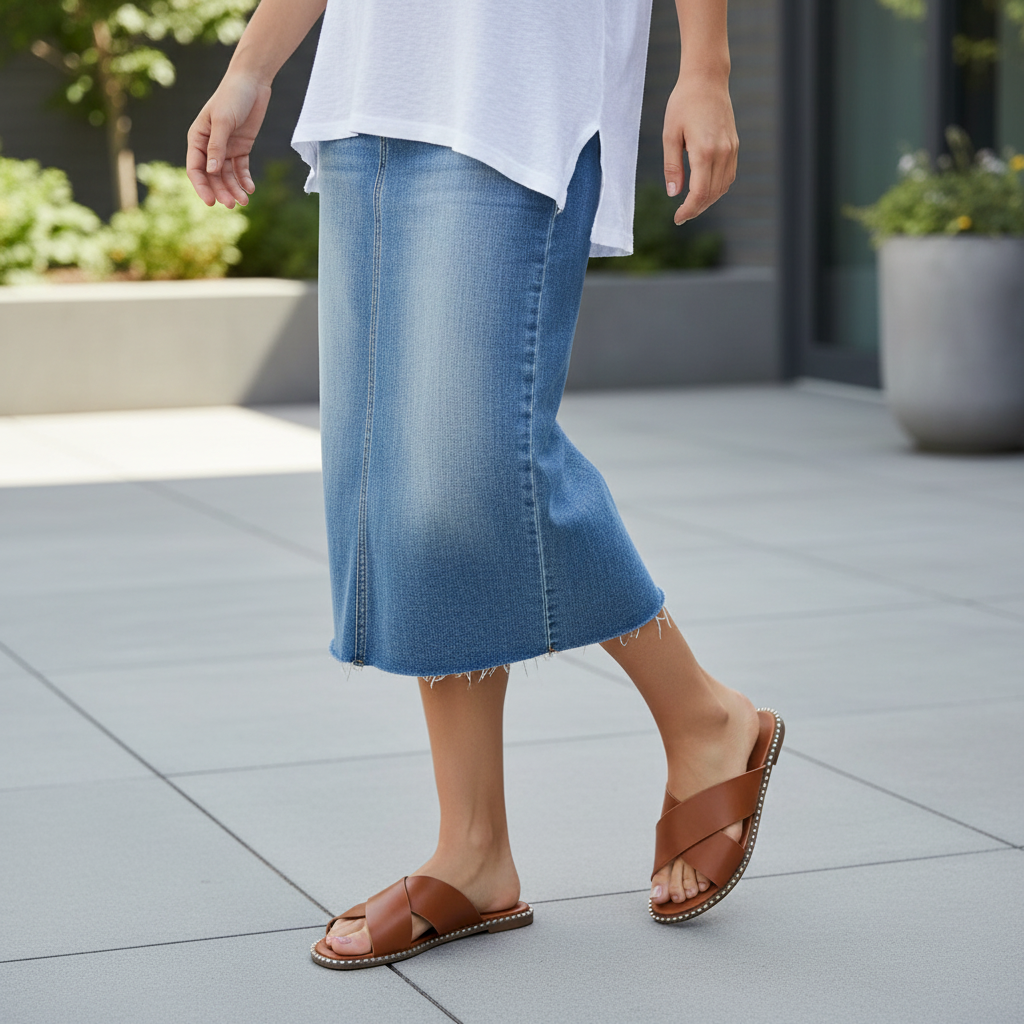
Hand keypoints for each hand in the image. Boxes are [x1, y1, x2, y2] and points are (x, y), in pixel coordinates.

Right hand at [186, 72, 271, 207]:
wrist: (252, 83)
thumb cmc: (233, 97)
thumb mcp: (223, 121)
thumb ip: (217, 146)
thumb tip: (212, 171)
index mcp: (197, 138)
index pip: (195, 168)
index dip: (202, 186)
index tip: (211, 202)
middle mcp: (209, 146)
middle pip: (213, 176)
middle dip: (221, 191)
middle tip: (232, 205)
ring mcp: (226, 148)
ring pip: (227, 176)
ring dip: (234, 189)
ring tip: (244, 201)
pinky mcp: (241, 148)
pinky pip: (241, 169)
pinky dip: (245, 180)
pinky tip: (250, 189)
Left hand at [662, 71, 738, 223]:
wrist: (707, 79)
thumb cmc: (683, 103)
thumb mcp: (670, 135)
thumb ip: (672, 166)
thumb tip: (674, 194)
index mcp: (704, 151)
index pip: (699, 193)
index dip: (688, 210)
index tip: (677, 218)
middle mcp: (722, 152)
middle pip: (712, 194)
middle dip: (696, 209)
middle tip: (681, 215)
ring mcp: (731, 149)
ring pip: (723, 187)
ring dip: (708, 201)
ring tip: (691, 205)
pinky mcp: (734, 145)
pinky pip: (729, 175)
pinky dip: (717, 188)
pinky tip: (704, 190)